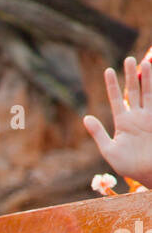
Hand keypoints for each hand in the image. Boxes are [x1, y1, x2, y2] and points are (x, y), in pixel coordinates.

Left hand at [83, 56, 151, 188]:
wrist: (148, 173)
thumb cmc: (128, 166)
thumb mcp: (109, 150)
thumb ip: (98, 133)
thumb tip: (86, 118)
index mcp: (123, 122)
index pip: (116, 99)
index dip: (112, 85)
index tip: (108, 70)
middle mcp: (136, 117)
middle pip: (134, 91)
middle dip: (131, 76)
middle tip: (128, 59)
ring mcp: (149, 118)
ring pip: (147, 93)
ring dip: (146, 78)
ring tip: (144, 62)